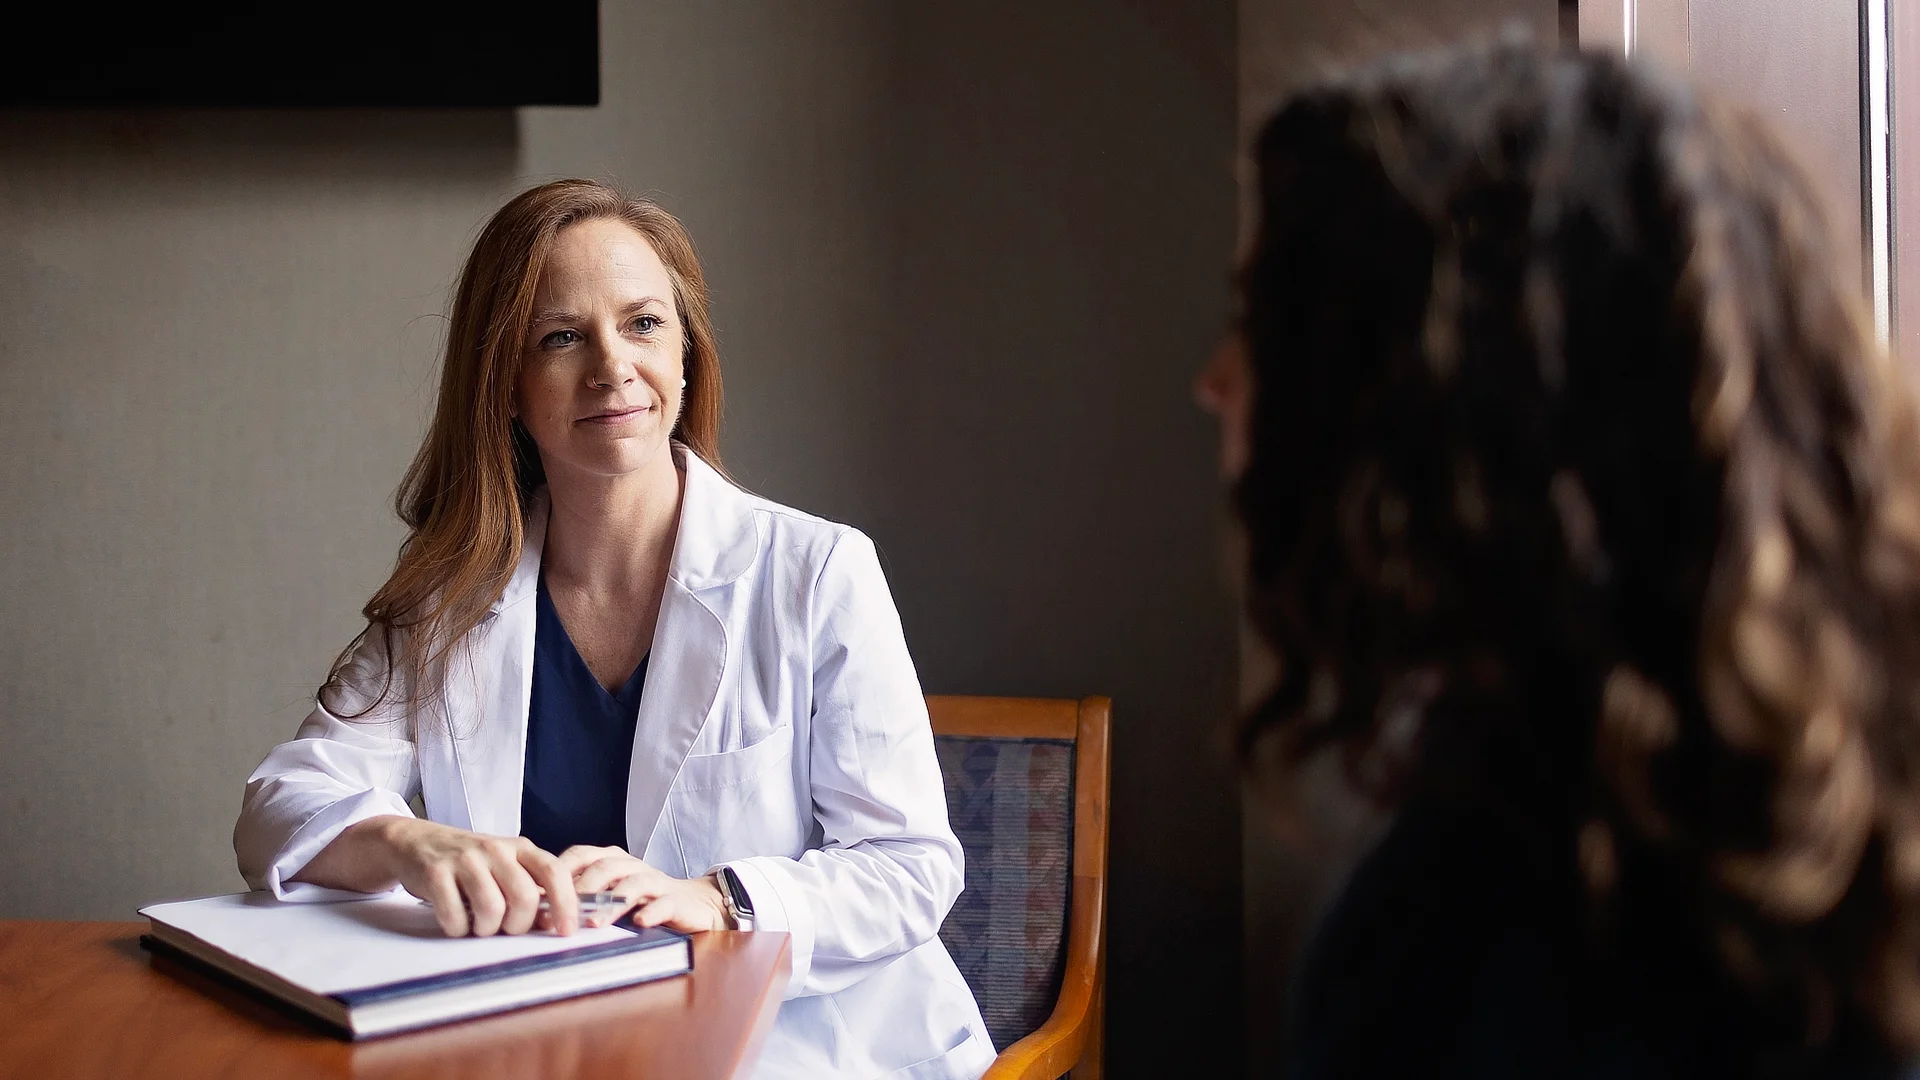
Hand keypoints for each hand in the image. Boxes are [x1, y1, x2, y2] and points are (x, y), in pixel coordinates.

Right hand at [300, 816, 580, 937]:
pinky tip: (455, 920)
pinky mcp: (435, 873)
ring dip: (485, 930)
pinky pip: (455, 916)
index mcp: (519, 848)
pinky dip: (457, 929)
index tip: (566, 930)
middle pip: (524, 898)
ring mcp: (465, 860)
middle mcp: (495, 850)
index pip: (554, 872)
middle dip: (518, 925)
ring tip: (476, 923)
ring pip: (492, 910)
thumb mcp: (504, 865)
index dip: (565, 904)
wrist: (415, 841)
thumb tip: (552, 923)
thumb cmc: (467, 862)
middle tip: (505, 928)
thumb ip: (529, 887)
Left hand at [553, 845, 729, 932]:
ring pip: (633, 884)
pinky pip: (664, 903)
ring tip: (595, 923)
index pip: (581, 855)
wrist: (694, 902)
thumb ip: (581, 896)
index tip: (539, 896)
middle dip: (583, 889)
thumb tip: (537, 911)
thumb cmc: (643, 899)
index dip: (559, 872)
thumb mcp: (609, 893)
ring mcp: (655, 881)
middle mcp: (632, 866)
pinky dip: (651, 912)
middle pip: (605, 867)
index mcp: (612, 860)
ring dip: (612, 903)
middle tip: (563, 912)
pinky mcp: (676, 900)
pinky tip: (639, 923)